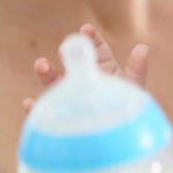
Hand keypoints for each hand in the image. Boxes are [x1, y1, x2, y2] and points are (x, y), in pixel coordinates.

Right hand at [23, 24, 149, 111]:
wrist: (122, 142)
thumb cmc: (131, 113)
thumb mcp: (134, 90)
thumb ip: (137, 70)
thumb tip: (143, 48)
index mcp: (104, 70)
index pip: (97, 50)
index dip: (92, 39)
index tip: (86, 29)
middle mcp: (86, 82)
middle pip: (73, 65)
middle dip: (67, 55)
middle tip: (64, 49)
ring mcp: (73, 100)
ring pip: (56, 84)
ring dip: (47, 74)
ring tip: (41, 65)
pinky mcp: (63, 119)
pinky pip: (48, 114)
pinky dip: (36, 109)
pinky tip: (29, 104)